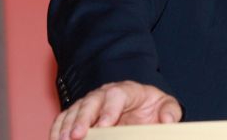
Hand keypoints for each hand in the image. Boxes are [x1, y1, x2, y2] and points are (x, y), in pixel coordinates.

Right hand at [50, 81, 181, 139]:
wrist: (139, 107)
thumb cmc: (150, 106)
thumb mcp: (166, 106)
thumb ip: (170, 111)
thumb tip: (168, 120)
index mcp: (127, 90)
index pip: (117, 95)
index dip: (109, 109)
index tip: (105, 125)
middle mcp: (104, 94)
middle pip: (90, 101)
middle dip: (82, 118)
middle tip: (77, 135)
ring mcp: (89, 104)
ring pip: (73, 110)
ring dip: (66, 126)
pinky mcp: (77, 115)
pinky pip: (62, 120)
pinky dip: (56, 130)